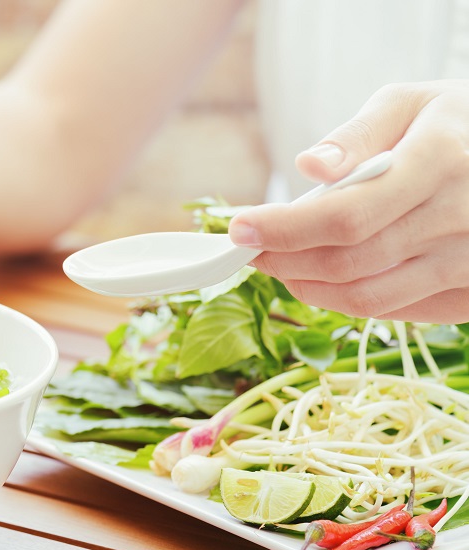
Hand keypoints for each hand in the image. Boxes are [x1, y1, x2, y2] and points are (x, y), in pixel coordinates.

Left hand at [228, 80, 468, 322]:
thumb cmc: (460, 123)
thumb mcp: (413, 102)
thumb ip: (357, 135)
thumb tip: (308, 167)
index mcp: (441, 162)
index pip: (345, 216)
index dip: (284, 230)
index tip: (238, 229)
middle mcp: (460, 217)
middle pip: (348, 263)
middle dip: (284, 261)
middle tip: (249, 249)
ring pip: (368, 298)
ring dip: (308, 287)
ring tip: (279, 265)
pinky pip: (398, 312)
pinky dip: (348, 301)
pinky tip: (322, 279)